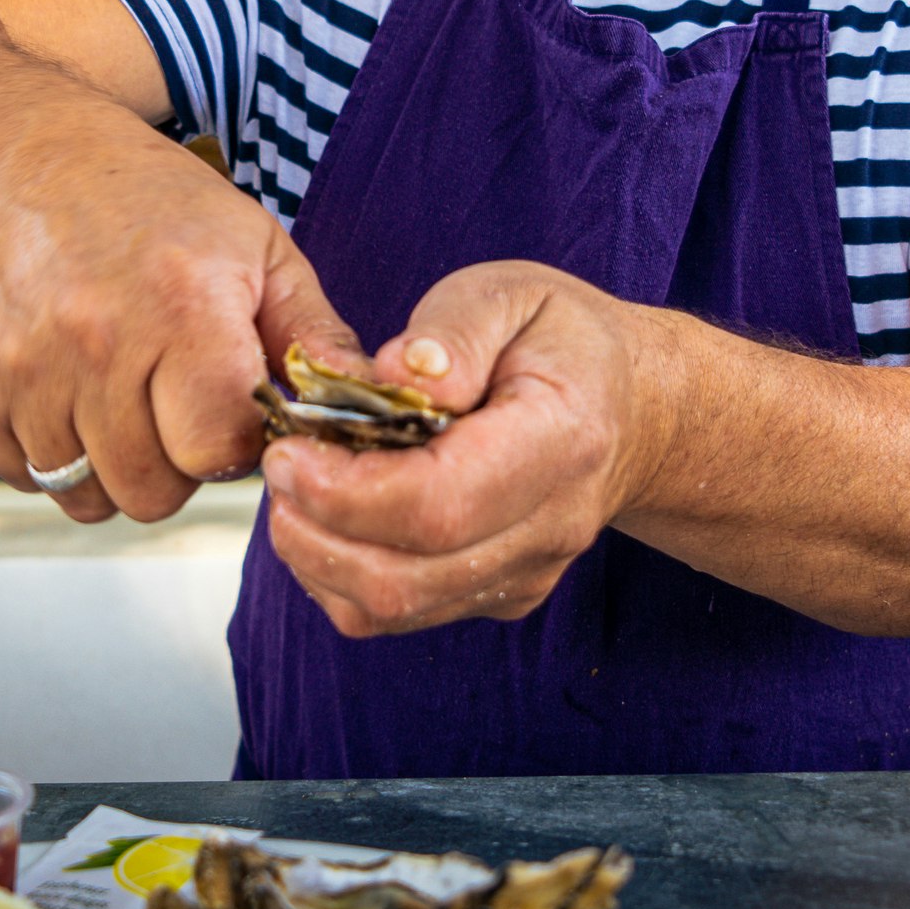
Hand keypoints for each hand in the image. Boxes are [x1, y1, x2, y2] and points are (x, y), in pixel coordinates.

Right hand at [0, 125, 355, 524]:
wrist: (16, 153)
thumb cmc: (150, 200)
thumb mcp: (256, 246)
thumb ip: (315, 336)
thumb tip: (366, 411)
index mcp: (183, 306)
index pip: (220, 451)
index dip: (234, 441)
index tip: (227, 404)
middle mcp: (96, 340)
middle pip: (154, 491)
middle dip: (176, 463)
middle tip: (171, 402)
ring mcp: (23, 366)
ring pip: (86, 496)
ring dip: (113, 464)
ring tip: (121, 395)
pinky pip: (23, 476)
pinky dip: (51, 455)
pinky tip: (68, 393)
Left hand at [260, 261, 664, 636]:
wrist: (631, 410)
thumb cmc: (560, 342)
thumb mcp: (512, 294)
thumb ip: (453, 330)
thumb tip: (394, 374)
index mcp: (561, 441)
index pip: (442, 503)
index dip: (348, 493)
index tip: (288, 452)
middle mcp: (549, 528)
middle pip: (407, 578)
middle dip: (314, 533)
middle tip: (278, 467)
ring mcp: (524, 575)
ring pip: (393, 610)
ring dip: (317, 557)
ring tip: (296, 488)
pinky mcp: (496, 598)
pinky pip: (397, 614)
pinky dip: (339, 575)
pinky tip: (329, 516)